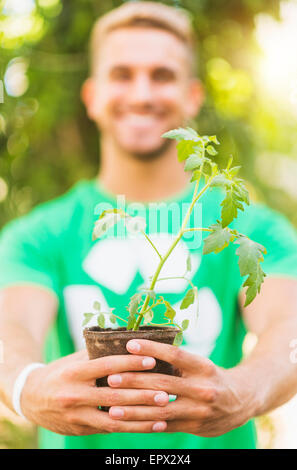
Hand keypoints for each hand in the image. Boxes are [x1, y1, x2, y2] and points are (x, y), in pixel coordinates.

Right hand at [21, 349, 168, 435]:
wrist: (30, 398)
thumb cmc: (60, 372)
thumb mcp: (75, 359)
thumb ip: (98, 353)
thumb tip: (129, 340)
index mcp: (75, 372)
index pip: (107, 366)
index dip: (130, 363)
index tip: (152, 360)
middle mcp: (74, 395)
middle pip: (114, 396)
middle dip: (142, 395)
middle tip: (165, 392)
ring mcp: (77, 415)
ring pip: (114, 419)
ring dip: (142, 417)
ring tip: (164, 412)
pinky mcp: (80, 429)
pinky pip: (109, 429)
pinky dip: (132, 427)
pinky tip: (150, 425)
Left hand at [107, 340, 256, 436]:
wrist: (242, 400)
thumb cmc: (211, 376)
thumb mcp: (200, 364)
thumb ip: (176, 362)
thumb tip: (140, 351)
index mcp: (203, 367)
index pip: (174, 355)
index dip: (151, 349)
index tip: (129, 344)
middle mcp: (203, 389)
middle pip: (163, 384)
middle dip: (134, 381)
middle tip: (111, 378)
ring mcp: (199, 411)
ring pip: (161, 411)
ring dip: (134, 410)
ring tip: (112, 407)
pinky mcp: (194, 427)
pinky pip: (165, 427)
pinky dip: (144, 425)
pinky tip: (127, 424)